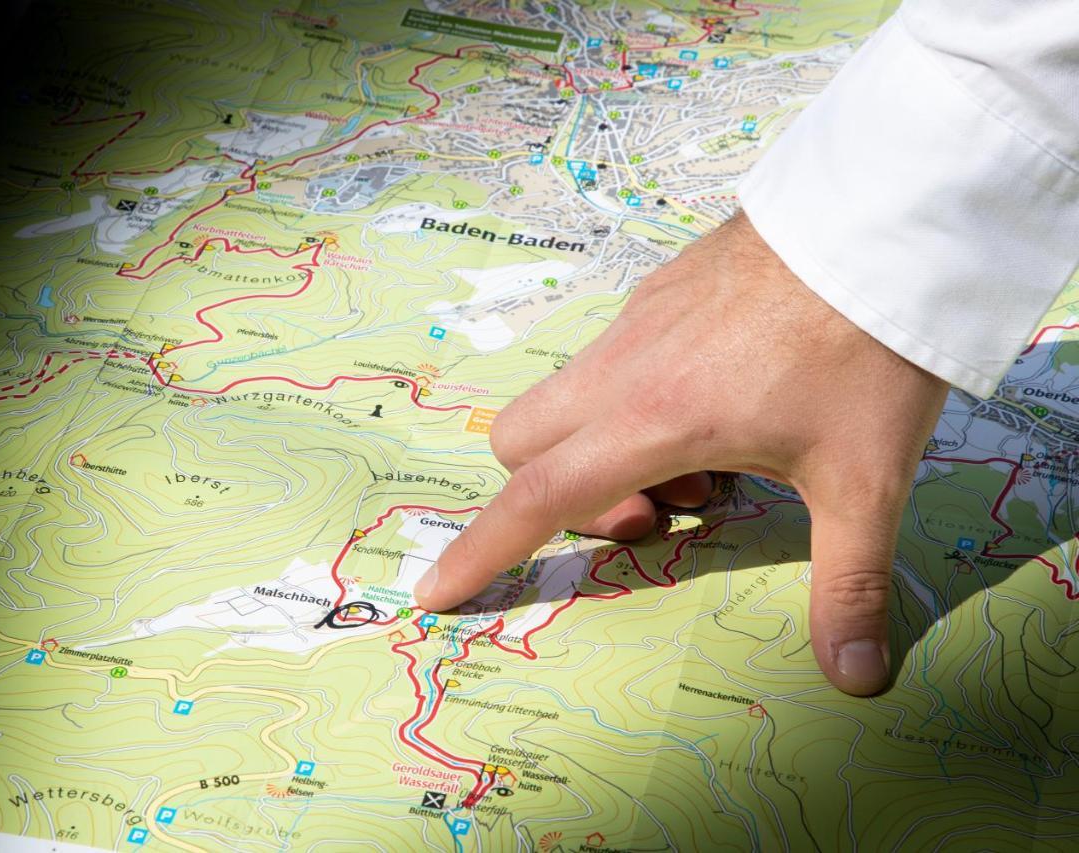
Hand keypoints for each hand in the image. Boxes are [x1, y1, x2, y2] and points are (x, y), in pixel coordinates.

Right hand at [413, 211, 950, 695]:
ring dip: (600, 449)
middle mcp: (620, 370)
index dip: (482, 551)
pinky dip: (630, 401)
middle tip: (656, 512)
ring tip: (707, 458)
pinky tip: (722, 397)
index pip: (537, 499)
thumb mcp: (863, 479)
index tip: (436, 589)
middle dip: (552, 495)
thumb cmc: (866, 350)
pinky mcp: (655, 291)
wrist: (884, 218)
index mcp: (652, 421)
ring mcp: (633, 321)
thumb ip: (848, 582)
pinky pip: (606, 360)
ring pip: (562, 400)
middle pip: (518, 443)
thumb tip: (856, 677)